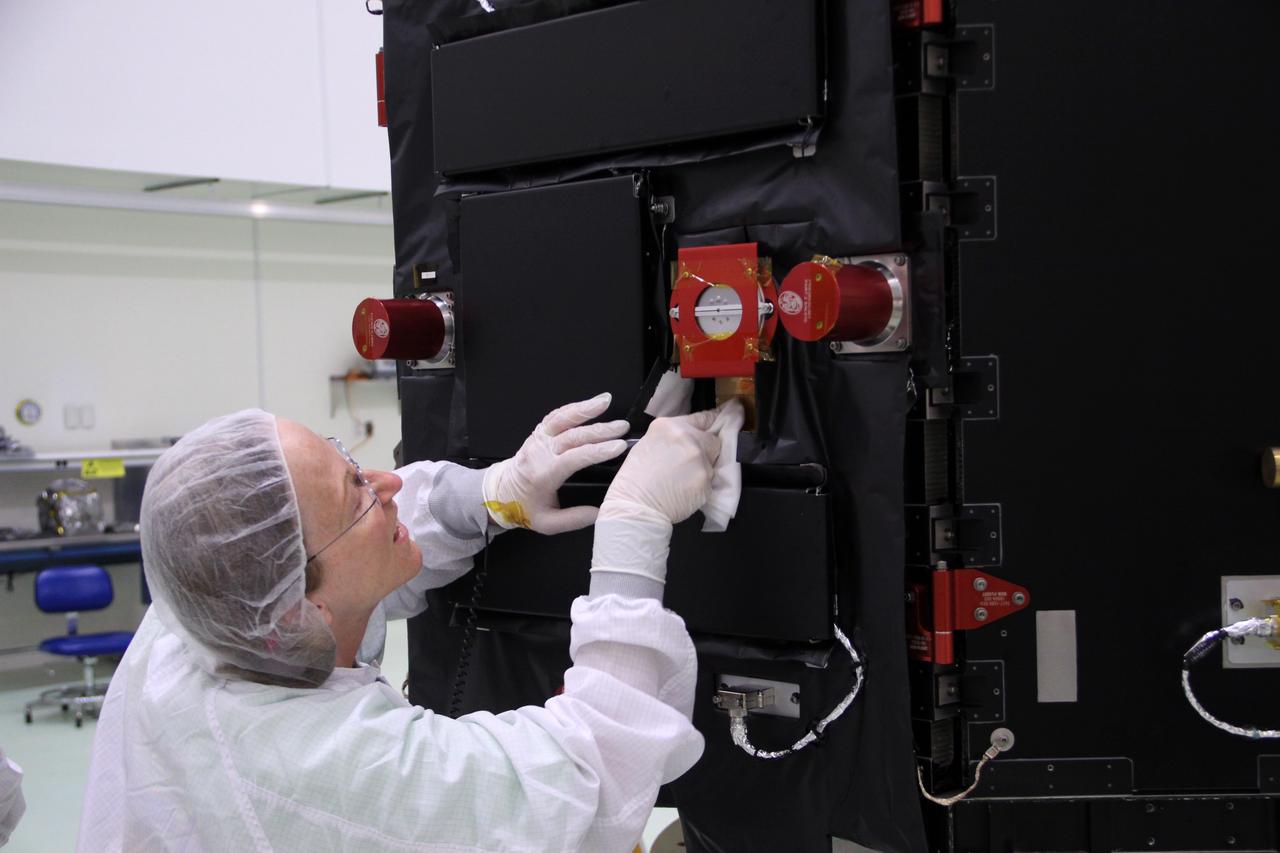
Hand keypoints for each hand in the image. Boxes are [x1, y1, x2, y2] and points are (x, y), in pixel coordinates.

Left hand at [482, 393, 628, 533]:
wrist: (500, 493)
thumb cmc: (523, 507)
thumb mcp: (548, 524)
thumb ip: (574, 519)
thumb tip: (600, 512)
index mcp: (543, 475)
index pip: (575, 458)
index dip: (598, 451)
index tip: (619, 447)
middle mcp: (539, 453)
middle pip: (573, 436)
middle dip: (601, 430)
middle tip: (622, 427)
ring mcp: (537, 440)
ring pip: (562, 419)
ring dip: (585, 409)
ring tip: (606, 401)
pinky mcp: (538, 433)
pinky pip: (556, 416)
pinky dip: (574, 408)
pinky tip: (590, 404)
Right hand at [590, 408, 721, 586]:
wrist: (635, 507)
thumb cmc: (635, 479)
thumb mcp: (649, 444)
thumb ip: (673, 437)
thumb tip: (693, 436)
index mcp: (671, 427)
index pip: (705, 417)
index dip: (718, 418)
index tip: (732, 414)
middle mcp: (689, 440)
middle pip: (714, 441)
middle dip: (708, 450)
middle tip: (690, 462)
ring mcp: (700, 461)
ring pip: (712, 463)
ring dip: (702, 469)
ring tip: (681, 480)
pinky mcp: (706, 481)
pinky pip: (710, 481)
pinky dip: (701, 486)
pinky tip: (684, 490)